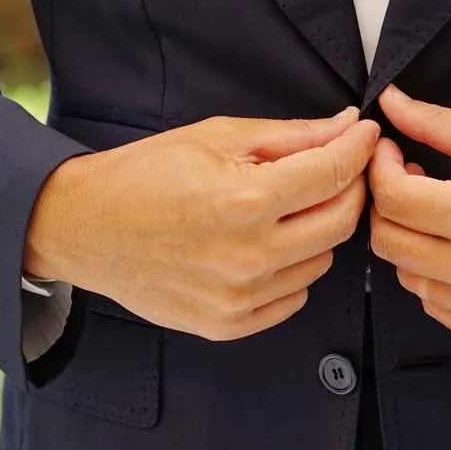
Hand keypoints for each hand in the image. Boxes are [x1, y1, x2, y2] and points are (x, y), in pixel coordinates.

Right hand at [24, 107, 379, 339]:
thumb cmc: (146, 174)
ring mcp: (239, 298)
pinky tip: (264, 244)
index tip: (367, 135)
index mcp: (245, 201)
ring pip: (322, 261)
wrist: (84, 228)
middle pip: (341, 222)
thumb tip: (349, 124)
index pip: (335, 175)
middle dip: (350, 188)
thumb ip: (292, 136)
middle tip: (337, 168)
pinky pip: (294, 297)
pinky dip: (292, 269)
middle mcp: (248, 257)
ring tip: (285, 207)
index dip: (359, 148)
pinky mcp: (228, 325)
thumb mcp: (218, 138)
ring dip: (318, 231)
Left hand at [367, 85, 450, 343]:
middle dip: (386, 203)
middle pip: (387, 241)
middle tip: (409, 178)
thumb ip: (441, 124)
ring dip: (409, 241)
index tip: (392, 150)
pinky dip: (434, 278)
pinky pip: (438, 307)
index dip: (380, 167)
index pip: (391, 198)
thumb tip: (392, 103)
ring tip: (437, 212)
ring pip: (408, 277)